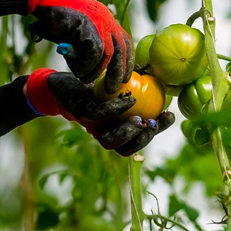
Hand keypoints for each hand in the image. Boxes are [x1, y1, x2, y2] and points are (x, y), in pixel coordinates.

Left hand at [24, 69, 175, 157]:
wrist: (62, 81)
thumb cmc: (94, 83)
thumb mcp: (120, 85)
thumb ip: (141, 88)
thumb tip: (168, 83)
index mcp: (116, 128)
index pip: (138, 139)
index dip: (155, 132)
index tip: (168, 115)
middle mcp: (104, 131)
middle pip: (125, 149)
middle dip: (143, 139)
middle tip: (153, 123)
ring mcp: (91, 126)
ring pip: (109, 142)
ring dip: (128, 133)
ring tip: (141, 120)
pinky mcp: (80, 113)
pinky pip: (99, 115)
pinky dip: (115, 109)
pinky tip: (129, 99)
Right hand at [26, 0, 133, 92]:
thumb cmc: (54, 15)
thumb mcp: (74, 32)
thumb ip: (83, 45)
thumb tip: (89, 67)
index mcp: (106, 19)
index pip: (125, 42)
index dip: (126, 62)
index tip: (123, 77)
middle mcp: (107, 19)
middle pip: (122, 50)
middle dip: (118, 72)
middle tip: (111, 88)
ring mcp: (99, 21)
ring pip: (108, 54)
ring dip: (96, 71)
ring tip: (84, 78)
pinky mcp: (87, 25)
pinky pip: (94, 52)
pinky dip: (86, 64)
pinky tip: (77, 69)